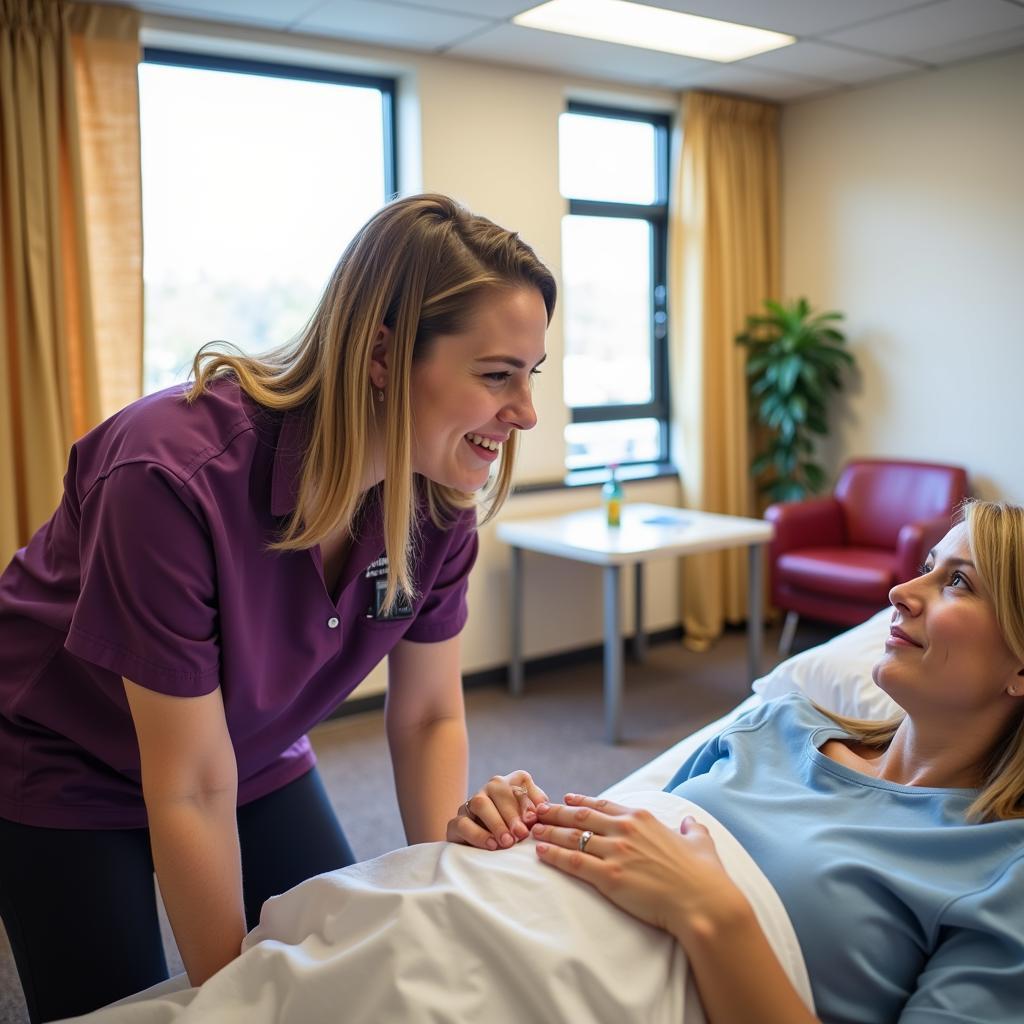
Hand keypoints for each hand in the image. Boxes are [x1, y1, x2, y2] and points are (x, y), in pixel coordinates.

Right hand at [446, 770, 549, 850]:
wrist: (487, 852)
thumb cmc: (518, 833)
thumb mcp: (532, 821)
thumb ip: (538, 813)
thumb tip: (543, 810)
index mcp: (511, 783)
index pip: (520, 781)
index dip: (528, 798)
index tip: (535, 819)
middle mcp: (490, 788)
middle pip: (499, 789)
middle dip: (512, 813)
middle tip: (522, 834)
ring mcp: (471, 804)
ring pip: (480, 803)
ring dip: (496, 822)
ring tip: (508, 842)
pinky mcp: (456, 823)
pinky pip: (463, 823)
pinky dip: (478, 835)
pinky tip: (492, 845)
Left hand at [532, 794, 750, 942]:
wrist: (703, 903)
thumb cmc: (704, 876)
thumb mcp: (701, 842)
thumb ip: (692, 829)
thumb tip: (690, 822)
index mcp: (643, 818)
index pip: (603, 805)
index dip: (581, 802)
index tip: (565, 799)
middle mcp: (625, 830)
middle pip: (580, 817)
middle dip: (555, 813)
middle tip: (537, 811)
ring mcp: (615, 852)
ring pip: (572, 837)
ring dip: (549, 832)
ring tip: (532, 830)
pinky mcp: (609, 877)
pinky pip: (574, 862)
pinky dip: (555, 855)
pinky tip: (541, 853)